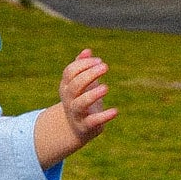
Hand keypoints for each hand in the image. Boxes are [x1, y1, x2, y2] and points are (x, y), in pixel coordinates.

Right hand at [34, 48, 117, 167]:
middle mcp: (68, 99)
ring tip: (106, 87)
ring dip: (93, 95)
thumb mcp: (80, 83)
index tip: (99, 61)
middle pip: (75, 85)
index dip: (84, 64)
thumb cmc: (81, 100)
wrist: (75, 128)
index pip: (70, 72)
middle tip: (105, 66)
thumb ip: (82, 67)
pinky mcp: (85, 126)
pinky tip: (115, 111)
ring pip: (80, 103)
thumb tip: (87, 51)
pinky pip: (92, 121)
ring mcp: (75, 113)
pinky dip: (103, 117)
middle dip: (89, 75)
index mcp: (66, 86)